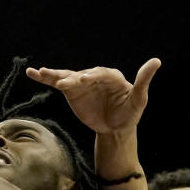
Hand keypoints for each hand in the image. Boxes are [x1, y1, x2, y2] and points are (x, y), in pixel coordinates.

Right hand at [25, 58, 160, 134]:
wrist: (115, 128)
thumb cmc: (129, 114)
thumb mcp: (138, 100)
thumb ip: (143, 81)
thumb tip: (156, 61)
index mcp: (111, 76)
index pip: (100, 74)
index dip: (92, 76)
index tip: (83, 80)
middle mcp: (94, 76)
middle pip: (81, 75)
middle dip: (73, 78)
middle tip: (65, 83)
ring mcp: (81, 83)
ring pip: (66, 76)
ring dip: (54, 75)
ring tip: (41, 72)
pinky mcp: (71, 91)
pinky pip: (57, 82)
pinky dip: (45, 78)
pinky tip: (32, 73)